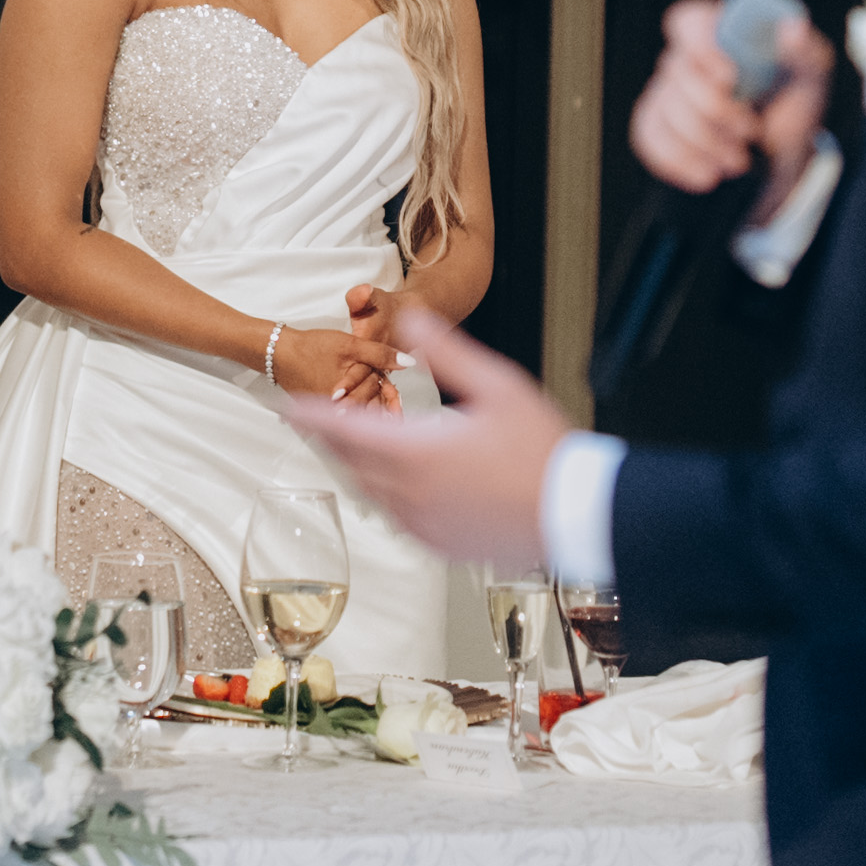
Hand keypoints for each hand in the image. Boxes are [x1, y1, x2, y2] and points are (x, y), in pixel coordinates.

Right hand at [258, 317, 396, 408]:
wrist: (279, 354)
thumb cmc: (313, 348)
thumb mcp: (350, 345)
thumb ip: (380, 354)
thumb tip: (409, 361)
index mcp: (351, 396)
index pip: (379, 403)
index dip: (393, 404)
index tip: (401, 412)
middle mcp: (340, 410)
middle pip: (368, 417)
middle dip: (383, 418)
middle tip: (397, 421)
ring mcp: (328, 415)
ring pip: (355, 420)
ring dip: (369, 420)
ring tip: (382, 422)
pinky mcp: (319, 413)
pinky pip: (341, 418)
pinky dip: (351, 417)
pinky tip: (358, 416)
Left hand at [280, 306, 565, 571]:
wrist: (575, 512)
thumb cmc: (541, 450)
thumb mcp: (497, 385)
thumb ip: (447, 352)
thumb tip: (411, 321)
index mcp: (417, 453)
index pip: (346, 430)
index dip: (314, 416)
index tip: (289, 406)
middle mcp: (411, 494)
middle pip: (353, 464)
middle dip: (332, 440)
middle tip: (317, 422)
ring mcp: (425, 525)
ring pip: (372, 494)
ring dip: (359, 468)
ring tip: (355, 449)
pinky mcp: (442, 545)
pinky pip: (398, 519)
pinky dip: (387, 496)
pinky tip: (399, 486)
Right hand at [626, 0, 833, 201]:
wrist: (779, 158)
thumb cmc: (793, 105)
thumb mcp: (810, 76)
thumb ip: (805, 50)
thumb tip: (791, 29)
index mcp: (720, 32)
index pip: (688, 21)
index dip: (701, 46)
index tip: (730, 77)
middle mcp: (686, 56)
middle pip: (678, 73)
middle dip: (717, 111)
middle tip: (751, 131)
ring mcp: (664, 91)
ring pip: (665, 112)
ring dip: (707, 143)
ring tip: (738, 160)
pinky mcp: (653, 125)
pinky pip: (651, 139)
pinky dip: (683, 161)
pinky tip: (709, 174)